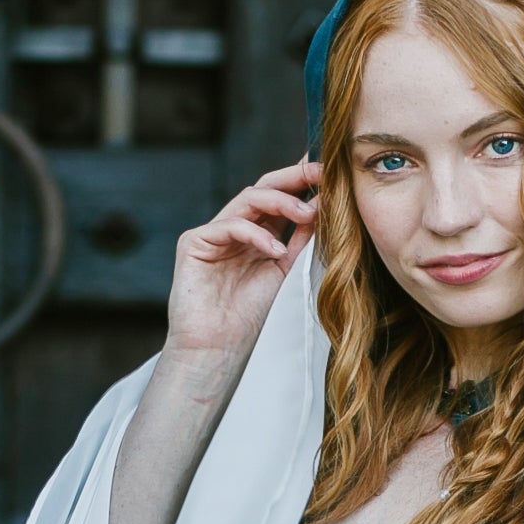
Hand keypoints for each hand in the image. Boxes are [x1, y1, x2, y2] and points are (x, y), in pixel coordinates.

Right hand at [163, 159, 318, 372]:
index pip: (279, 198)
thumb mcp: (286, 272)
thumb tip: (325, 205)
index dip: (302, 182)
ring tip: (307, 214)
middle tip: (320, 173)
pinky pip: (230, 225)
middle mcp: (233, 228)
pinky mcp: (193, 242)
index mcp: (255, 235)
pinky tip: (277, 251)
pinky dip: (256, 235)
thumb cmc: (249, 320)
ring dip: (282, 202)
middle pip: (263, 188)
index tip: (330, 172)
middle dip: (294, 178)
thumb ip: (301, 239)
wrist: (217, 351)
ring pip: (248, 199)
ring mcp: (212, 233)